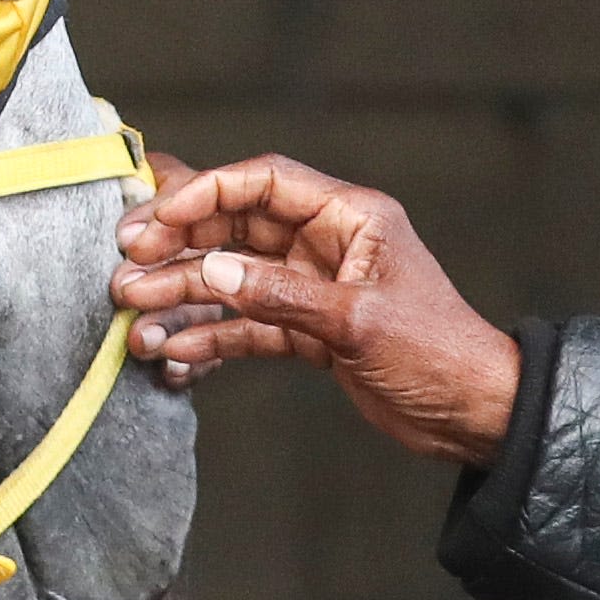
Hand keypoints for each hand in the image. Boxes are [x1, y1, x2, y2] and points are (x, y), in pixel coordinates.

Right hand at [110, 153, 523, 464]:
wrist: (474, 416)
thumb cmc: (439, 354)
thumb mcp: (360, 322)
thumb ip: (283, 294)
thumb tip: (212, 270)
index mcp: (350, 218)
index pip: (262, 183)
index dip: (203, 193)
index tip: (153, 219)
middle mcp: (327, 244)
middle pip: (235, 229)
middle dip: (177, 247)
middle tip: (125, 267)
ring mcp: (314, 288)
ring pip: (232, 280)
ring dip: (183, 296)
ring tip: (134, 316)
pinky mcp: (310, 332)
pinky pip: (247, 326)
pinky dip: (211, 337)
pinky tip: (174, 352)